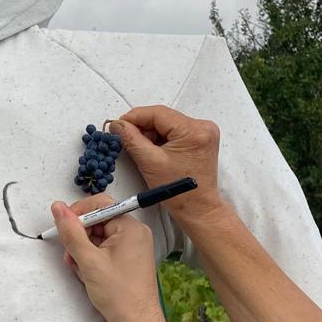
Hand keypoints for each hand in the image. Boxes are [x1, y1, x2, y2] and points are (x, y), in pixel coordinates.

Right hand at [52, 200, 168, 321]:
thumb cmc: (118, 294)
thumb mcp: (88, 261)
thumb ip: (71, 232)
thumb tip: (58, 207)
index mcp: (130, 227)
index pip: (100, 205)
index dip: (78, 213)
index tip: (63, 227)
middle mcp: (135, 233)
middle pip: (98, 222)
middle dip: (80, 238)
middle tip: (70, 256)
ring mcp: (133, 246)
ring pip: (99, 238)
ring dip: (83, 251)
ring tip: (79, 269)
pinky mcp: (128, 259)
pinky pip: (105, 249)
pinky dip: (92, 259)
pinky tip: (87, 274)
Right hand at [110, 105, 223, 228]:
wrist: (198, 208)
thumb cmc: (180, 193)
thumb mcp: (149, 162)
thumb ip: (131, 139)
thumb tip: (118, 125)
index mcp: (193, 131)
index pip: (158, 113)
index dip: (134, 117)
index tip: (119, 123)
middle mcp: (202, 127)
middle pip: (163, 117)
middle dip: (142, 127)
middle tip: (126, 137)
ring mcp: (203, 133)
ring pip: (167, 124)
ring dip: (151, 134)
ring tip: (143, 150)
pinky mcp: (200, 139)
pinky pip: (174, 131)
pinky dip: (161, 139)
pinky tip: (154, 151)